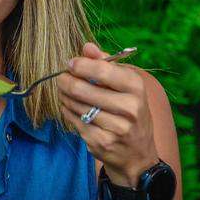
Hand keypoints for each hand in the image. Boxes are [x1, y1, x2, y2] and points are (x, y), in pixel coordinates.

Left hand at [57, 43, 158, 184]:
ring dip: (64, 96)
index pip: (103, 70)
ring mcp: (116, 128)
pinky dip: (67, 110)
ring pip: (76, 105)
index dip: (81, 65)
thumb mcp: (125, 84)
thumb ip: (105, 63)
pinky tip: (69, 106)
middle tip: (62, 78)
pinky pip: (74, 120)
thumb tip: (87, 46)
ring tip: (65, 91)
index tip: (70, 63)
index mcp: (136, 87)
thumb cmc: (128, 109)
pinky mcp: (102, 142)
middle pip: (82, 89)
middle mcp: (130, 108)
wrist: (138, 153)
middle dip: (66, 81)